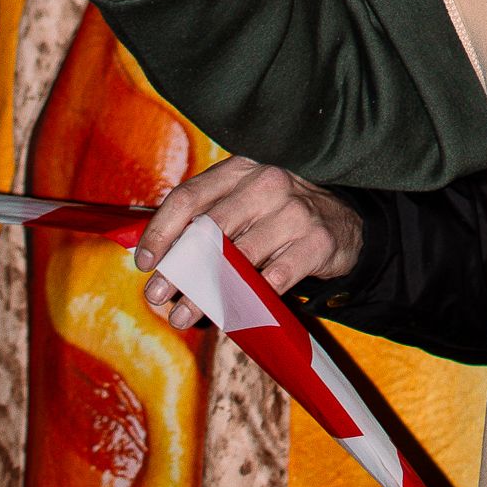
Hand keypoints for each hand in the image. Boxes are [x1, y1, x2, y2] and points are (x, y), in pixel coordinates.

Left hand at [134, 156, 364, 330]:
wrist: (342, 224)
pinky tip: (231, 314)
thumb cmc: (275, 217)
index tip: (144, 261)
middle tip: (156, 295)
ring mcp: (294, 211)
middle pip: (210, 229)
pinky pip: (274, 279)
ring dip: (206, 293)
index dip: (161, 231)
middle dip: (178, 267)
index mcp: (240, 170)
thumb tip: (155, 258)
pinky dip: (248, 301)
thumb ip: (204, 220)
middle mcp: (267, 183)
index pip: (189, 196)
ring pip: (239, 259)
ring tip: (184, 315)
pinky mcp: (316, 241)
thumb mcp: (242, 204)